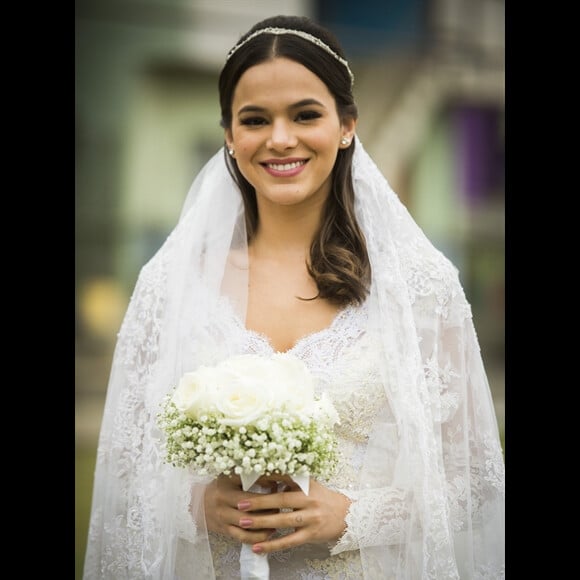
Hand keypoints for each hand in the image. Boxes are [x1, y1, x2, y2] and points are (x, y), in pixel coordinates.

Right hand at [203, 474, 276, 543]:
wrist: (195, 501)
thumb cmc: (218, 485)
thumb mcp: (230, 476)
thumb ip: (248, 476)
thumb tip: (272, 478)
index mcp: (226, 492)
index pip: (249, 498)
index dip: (266, 498)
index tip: (279, 495)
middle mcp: (223, 508)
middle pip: (249, 515)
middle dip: (267, 514)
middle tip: (281, 508)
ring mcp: (224, 522)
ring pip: (246, 530)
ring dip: (263, 529)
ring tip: (276, 524)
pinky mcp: (225, 531)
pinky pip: (242, 538)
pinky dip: (256, 538)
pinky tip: (267, 535)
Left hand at [236, 475, 350, 554]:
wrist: (347, 515)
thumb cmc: (322, 497)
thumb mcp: (309, 484)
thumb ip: (289, 481)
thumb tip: (264, 477)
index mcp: (307, 484)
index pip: (285, 477)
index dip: (268, 477)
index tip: (250, 477)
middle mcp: (309, 500)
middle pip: (281, 500)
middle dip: (260, 502)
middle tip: (241, 504)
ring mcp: (310, 518)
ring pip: (283, 521)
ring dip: (262, 523)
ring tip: (243, 524)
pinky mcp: (310, 535)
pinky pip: (289, 542)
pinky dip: (272, 545)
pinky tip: (257, 547)